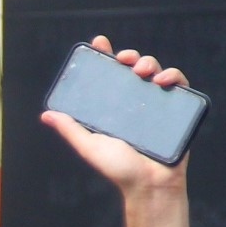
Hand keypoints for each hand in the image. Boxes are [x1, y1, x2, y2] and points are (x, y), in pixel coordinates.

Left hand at [42, 36, 191, 193]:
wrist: (149, 184)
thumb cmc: (119, 169)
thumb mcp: (90, 146)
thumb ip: (71, 129)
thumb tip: (47, 114)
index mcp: (113, 108)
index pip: (109, 77)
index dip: (105, 56)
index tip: (98, 42)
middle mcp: (134, 103)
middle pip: (132, 69)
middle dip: (129, 56)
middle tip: (124, 59)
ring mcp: (156, 104)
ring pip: (155, 71)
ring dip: (149, 62)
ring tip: (142, 70)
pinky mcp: (177, 108)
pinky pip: (178, 84)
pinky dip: (173, 75)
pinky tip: (163, 79)